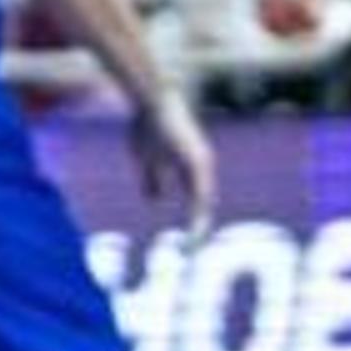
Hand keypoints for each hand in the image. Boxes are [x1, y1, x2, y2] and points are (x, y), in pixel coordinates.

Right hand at [132, 90, 214, 237]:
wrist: (151, 99)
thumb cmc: (148, 122)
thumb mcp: (146, 156)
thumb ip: (152, 178)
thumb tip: (153, 202)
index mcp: (191, 167)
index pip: (196, 199)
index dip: (192, 219)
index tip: (183, 240)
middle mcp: (201, 167)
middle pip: (203, 205)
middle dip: (198, 230)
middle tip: (189, 251)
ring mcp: (201, 164)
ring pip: (204, 203)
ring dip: (198, 227)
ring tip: (190, 247)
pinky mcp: (197, 162)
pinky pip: (199, 196)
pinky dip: (196, 215)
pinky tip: (192, 228)